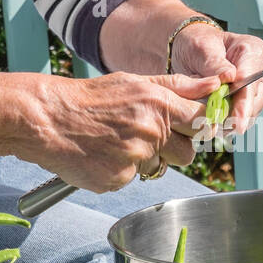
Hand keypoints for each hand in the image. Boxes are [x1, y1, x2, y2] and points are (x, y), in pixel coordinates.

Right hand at [30, 69, 224, 193]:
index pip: (202, 121)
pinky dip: (119, 170)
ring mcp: (135, 158)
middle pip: (188, 153)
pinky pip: (131, 180)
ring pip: (158, 167)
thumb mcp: (134, 82)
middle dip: (172, 148)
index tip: (188, 127)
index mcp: (159, 104)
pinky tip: (101, 155)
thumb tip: (215, 83)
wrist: (47, 119)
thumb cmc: (90, 99)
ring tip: (116, 142)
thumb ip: (177, 86)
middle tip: (143, 135)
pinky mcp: (118, 179)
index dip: (197, 126)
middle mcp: (151, 131)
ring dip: (144, 160)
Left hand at [170, 22, 262, 139]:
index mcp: (254, 50)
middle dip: (237, 116)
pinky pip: (244, 116)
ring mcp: (259, 86)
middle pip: (254, 99)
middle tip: (218, 131)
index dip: (244, 103)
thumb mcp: (201, 48)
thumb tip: (231, 77)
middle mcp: (262, 69)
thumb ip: (215, 63)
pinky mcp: (252, 100)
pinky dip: (230, 122)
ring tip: (213, 127)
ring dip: (233, 120)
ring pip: (251, 111)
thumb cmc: (196, 45)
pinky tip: (217, 127)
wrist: (191, 51)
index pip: (251, 80)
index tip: (237, 123)